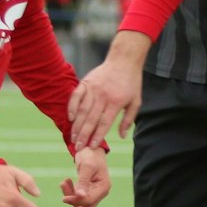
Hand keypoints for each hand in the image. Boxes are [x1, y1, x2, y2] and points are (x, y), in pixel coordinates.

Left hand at [57, 147, 109, 206]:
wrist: (90, 147)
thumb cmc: (91, 155)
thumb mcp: (86, 167)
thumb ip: (83, 182)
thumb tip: (79, 197)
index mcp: (104, 187)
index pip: (89, 201)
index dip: (76, 201)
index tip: (63, 199)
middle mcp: (100, 192)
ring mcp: (94, 191)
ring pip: (79, 202)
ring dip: (68, 195)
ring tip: (63, 183)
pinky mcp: (87, 189)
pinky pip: (76, 195)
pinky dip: (69, 190)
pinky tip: (65, 181)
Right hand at [67, 31, 147, 147]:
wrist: (124, 60)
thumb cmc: (131, 83)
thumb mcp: (136, 101)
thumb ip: (128, 120)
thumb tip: (122, 136)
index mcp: (115, 102)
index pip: (104, 123)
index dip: (97, 136)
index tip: (92, 146)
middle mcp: (102, 96)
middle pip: (91, 119)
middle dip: (84, 135)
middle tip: (79, 146)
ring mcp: (93, 89)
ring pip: (82, 110)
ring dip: (77, 125)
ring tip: (73, 137)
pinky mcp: (86, 82)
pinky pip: (76, 96)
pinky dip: (71, 107)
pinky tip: (70, 118)